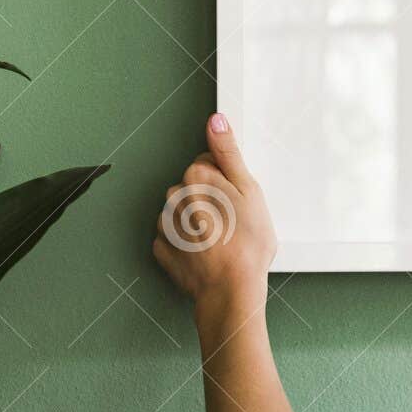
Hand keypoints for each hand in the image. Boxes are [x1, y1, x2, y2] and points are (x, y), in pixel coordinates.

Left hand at [153, 113, 276, 321]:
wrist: (231, 291)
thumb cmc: (247, 244)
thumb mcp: (249, 189)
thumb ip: (228, 152)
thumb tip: (216, 120)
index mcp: (196, 176)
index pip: (209, 162)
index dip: (227, 179)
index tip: (238, 198)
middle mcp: (174, 196)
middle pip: (194, 186)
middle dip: (210, 199)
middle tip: (233, 221)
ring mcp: (166, 224)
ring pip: (183, 211)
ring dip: (198, 220)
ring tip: (221, 239)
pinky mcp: (163, 249)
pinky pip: (173, 237)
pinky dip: (187, 242)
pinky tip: (206, 252)